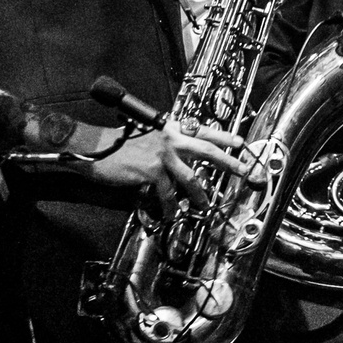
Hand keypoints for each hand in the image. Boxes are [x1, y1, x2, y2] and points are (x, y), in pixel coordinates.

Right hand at [86, 118, 251, 209]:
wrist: (99, 148)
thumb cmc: (122, 143)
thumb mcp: (150, 134)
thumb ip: (169, 143)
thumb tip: (186, 158)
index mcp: (172, 128)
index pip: (204, 130)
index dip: (224, 136)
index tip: (240, 143)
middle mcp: (171, 139)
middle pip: (207, 151)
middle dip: (228, 162)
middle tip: (243, 170)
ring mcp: (163, 155)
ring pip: (191, 178)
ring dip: (200, 195)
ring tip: (205, 206)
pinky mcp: (152, 171)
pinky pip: (167, 193)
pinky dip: (169, 206)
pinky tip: (170, 214)